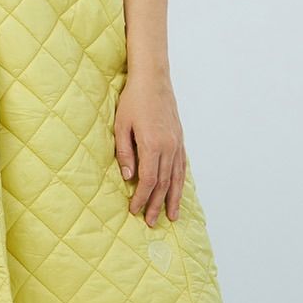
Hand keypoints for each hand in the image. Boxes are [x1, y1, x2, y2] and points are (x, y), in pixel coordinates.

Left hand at [113, 72, 189, 225]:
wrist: (153, 79)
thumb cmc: (133, 100)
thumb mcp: (121, 126)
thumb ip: (125, 153)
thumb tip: (128, 177)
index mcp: (152, 145)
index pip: (148, 181)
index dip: (142, 198)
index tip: (134, 210)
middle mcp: (168, 147)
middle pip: (163, 184)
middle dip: (156, 205)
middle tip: (151, 222)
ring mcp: (177, 143)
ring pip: (176, 178)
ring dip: (172, 199)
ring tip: (171, 217)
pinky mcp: (180, 139)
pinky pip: (182, 167)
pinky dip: (180, 183)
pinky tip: (178, 192)